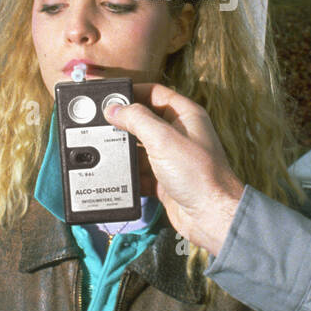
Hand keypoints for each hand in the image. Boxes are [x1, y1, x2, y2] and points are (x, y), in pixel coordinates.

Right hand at [105, 83, 245, 255]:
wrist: (211, 217)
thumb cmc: (199, 175)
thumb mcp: (164, 139)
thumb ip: (137, 119)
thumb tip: (114, 108)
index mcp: (185, 116)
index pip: (154, 93)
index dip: (132, 93)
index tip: (109, 97)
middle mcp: (179, 134)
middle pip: (144, 120)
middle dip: (123, 123)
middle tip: (99, 123)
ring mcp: (172, 158)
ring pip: (140, 147)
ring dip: (124, 149)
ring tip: (102, 148)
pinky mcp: (164, 180)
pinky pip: (141, 172)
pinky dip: (128, 173)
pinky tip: (115, 173)